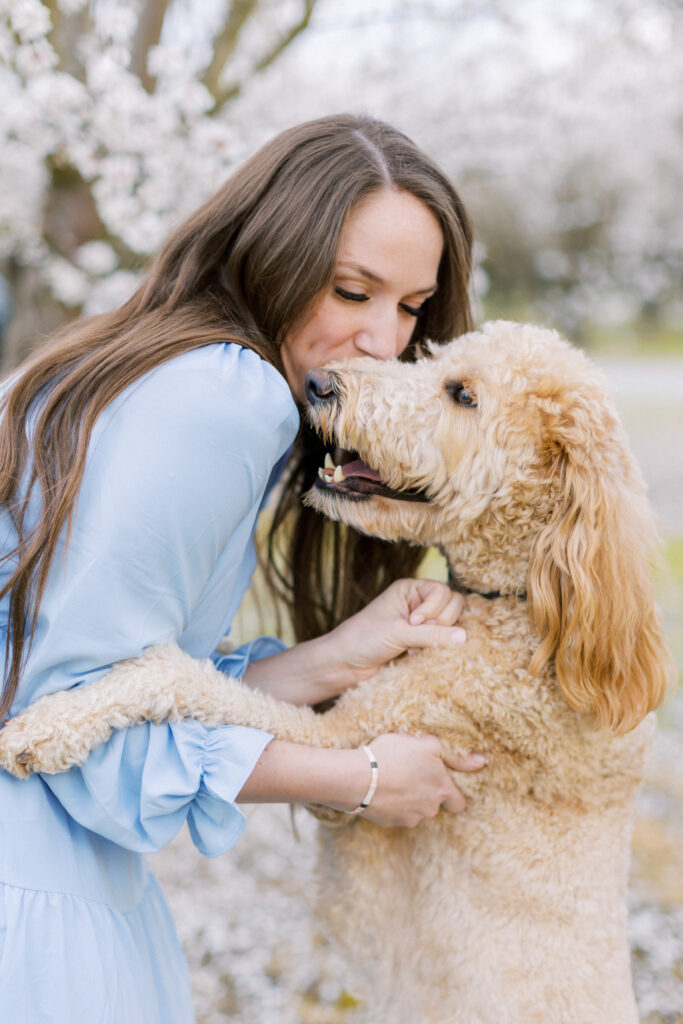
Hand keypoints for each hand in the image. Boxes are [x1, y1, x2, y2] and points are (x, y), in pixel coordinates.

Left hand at [325, 578, 465, 687]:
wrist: (345, 663)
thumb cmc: (364, 639)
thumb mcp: (398, 633)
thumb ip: (432, 634)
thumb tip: (464, 636)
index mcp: (410, 589)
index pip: (443, 591)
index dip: (435, 609)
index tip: (414, 623)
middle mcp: (418, 601)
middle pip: (453, 605)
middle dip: (441, 623)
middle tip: (417, 634)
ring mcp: (422, 621)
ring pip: (452, 623)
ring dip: (440, 637)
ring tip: (415, 647)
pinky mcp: (422, 640)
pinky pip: (444, 639)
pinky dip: (437, 647)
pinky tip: (416, 655)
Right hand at [351, 734, 485, 826]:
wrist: (359, 778)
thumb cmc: (394, 755)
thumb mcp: (428, 745)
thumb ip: (457, 756)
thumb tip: (482, 762)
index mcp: (442, 790)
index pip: (459, 803)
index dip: (452, 793)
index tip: (441, 782)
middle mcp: (429, 809)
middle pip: (434, 805)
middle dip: (426, 793)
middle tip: (411, 773)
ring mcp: (408, 818)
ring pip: (415, 811)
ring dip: (408, 799)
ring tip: (392, 778)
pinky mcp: (389, 823)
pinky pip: (395, 814)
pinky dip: (390, 804)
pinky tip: (380, 788)